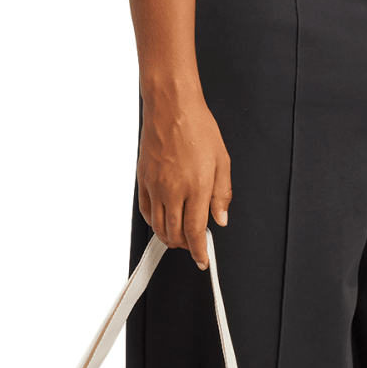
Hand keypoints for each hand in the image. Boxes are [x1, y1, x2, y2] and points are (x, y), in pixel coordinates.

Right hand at [137, 85, 231, 267]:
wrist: (171, 107)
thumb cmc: (198, 127)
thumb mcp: (223, 161)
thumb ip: (222, 194)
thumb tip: (221, 218)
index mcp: (197, 186)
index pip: (195, 231)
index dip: (199, 251)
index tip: (203, 259)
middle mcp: (174, 190)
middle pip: (175, 233)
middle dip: (185, 247)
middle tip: (193, 247)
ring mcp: (155, 186)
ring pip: (158, 226)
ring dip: (169, 238)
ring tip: (179, 238)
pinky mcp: (143, 179)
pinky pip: (146, 210)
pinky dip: (154, 222)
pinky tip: (162, 222)